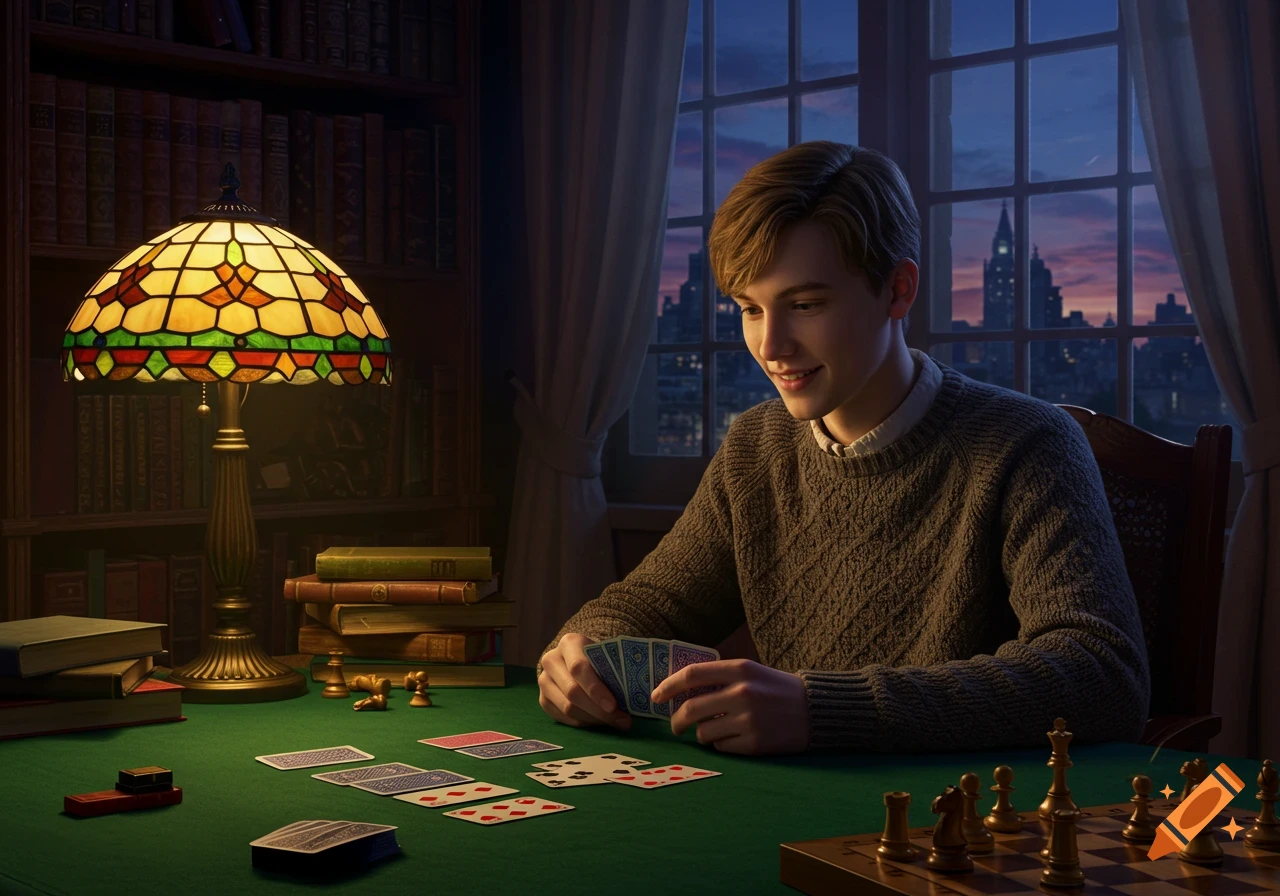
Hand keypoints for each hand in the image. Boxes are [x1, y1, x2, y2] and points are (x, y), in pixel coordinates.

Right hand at [537, 633, 630, 730]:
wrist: (575, 657)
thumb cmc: (598, 656)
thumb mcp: (606, 654)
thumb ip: (614, 670)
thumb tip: (634, 697)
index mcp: (569, 643)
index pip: (579, 668)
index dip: (596, 689)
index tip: (613, 705)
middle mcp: (551, 660)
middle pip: (572, 692)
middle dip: (599, 710)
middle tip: (622, 720)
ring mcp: (544, 681)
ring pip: (567, 708)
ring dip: (594, 720)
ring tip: (615, 723)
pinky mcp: (543, 699)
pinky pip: (563, 718)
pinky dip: (584, 723)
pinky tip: (600, 722)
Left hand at [650, 658, 808, 754]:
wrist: (816, 710)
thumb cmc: (777, 689)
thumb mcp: (751, 672)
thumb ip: (719, 677)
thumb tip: (680, 691)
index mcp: (740, 669)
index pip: (692, 675)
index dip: (668, 686)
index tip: (655, 696)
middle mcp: (742, 693)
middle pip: (690, 709)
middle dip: (677, 721)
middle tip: (676, 726)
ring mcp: (748, 720)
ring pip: (703, 732)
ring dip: (703, 734)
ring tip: (718, 729)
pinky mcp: (755, 743)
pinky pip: (721, 747)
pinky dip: (722, 745)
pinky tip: (736, 738)